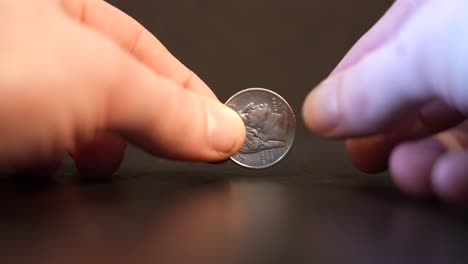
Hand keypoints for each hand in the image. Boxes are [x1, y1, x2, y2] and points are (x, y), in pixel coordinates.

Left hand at [0, 0, 244, 176]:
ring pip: (73, 119)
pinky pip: (39, 145)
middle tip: (170, 153)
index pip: (144, 48)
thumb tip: (224, 130)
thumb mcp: (98, 82)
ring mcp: (10, 87)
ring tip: (97, 168)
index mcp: (60, 7)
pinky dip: (56, 165)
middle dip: (142, 125)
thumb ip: (167, 107)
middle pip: (110, 86)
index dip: (188, 90)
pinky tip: (51, 172)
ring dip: (95, 150)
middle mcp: (30, 43)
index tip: (219, 128)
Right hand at [302, 0, 467, 201]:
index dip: (348, 86)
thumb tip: (317, 113)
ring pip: (446, 132)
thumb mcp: (427, 52)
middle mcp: (464, 48)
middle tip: (365, 154)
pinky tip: (445, 180)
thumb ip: (367, 85)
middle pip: (411, 96)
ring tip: (410, 171)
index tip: (325, 119)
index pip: (378, 49)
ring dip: (420, 161)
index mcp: (439, 10)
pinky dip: (454, 176)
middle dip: (384, 133)